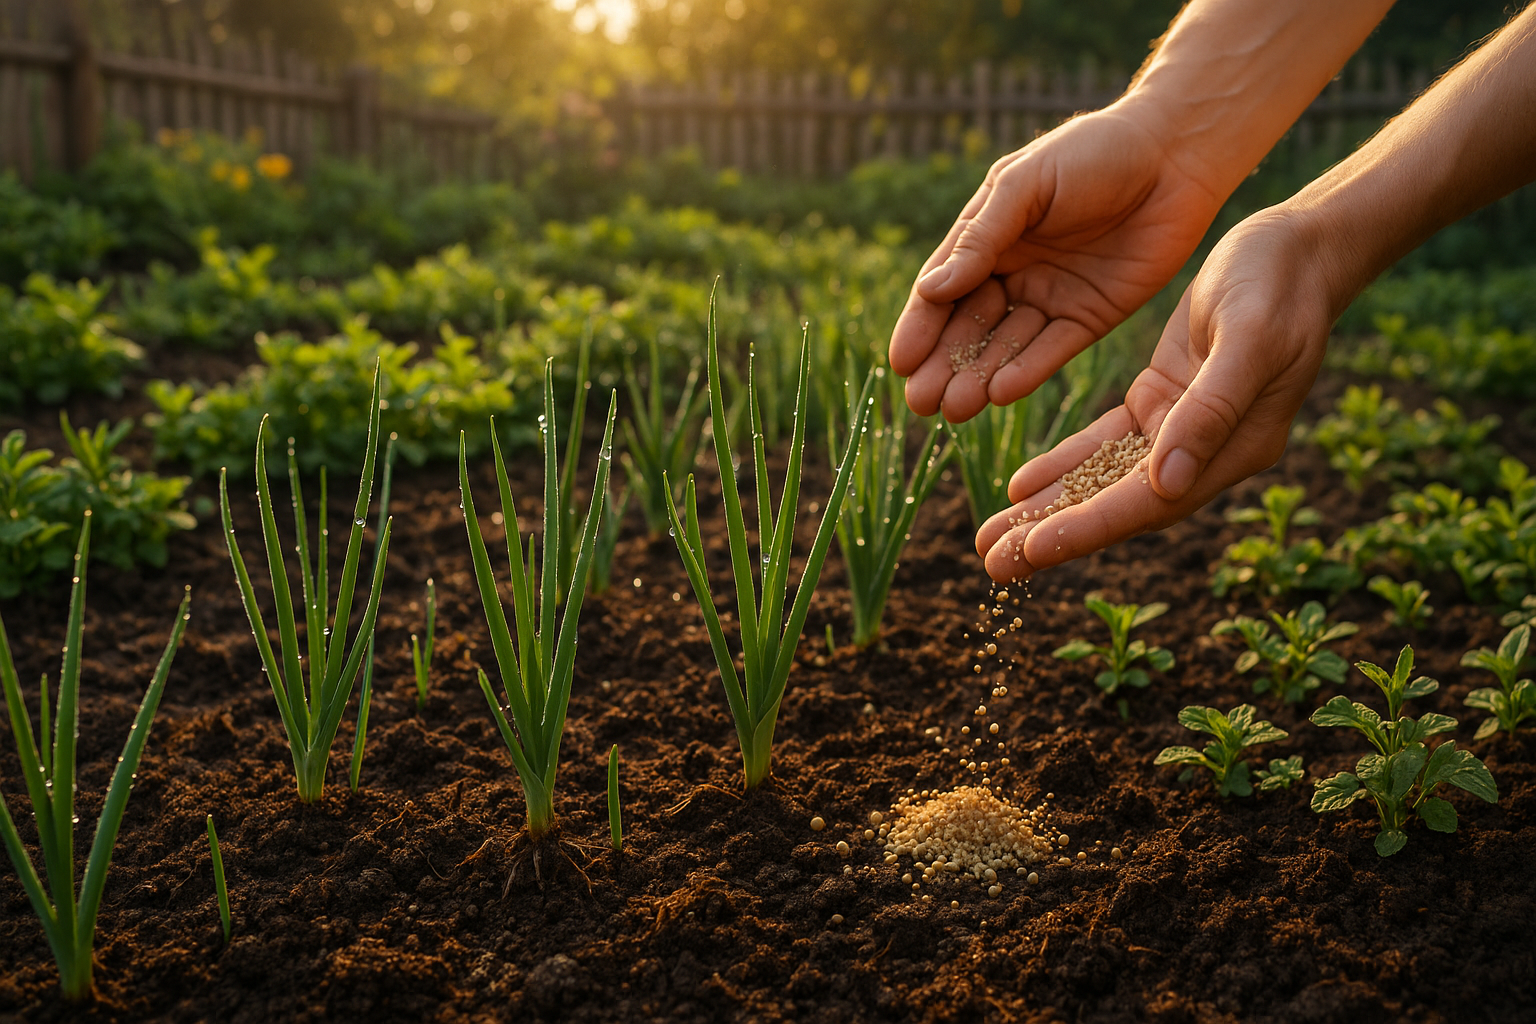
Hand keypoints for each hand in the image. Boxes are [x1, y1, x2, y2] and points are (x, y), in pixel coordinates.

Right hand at [889, 104, 1224, 422]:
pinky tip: (1001, 393)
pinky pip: (1052, 350)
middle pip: (968, 327)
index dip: (920, 327)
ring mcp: (1050, 297)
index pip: (942, 290)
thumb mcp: (1026, 184)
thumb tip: (932, 289)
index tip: (900, 363)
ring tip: (954, 409)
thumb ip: (982, 237)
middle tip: (921, 403)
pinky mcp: (1090, 316)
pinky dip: (1026, 371)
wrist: (1175, 153)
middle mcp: (1013, 272)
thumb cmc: (1094, 152)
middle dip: (944, 365)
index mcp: (988, 236)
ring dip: (978, 376)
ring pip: (1005, 345)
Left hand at [973, 205, 1335, 581]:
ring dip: (1049, 510)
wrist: (1298, 248)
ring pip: (1103, 481)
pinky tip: (1020, 486)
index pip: (1148, 504)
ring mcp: (1182, 430)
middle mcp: (1207, 453)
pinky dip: (1063, 465)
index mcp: (1236, 448)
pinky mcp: (1161, 401)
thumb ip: (1211, 410)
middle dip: (1053, 536)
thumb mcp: (1250, 336)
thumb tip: (1167, 482)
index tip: (1031, 550)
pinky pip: (1103, 444)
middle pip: (1118, 508)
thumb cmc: (1280, 284)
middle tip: (992, 566)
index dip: (1087, 528)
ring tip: (991, 539)